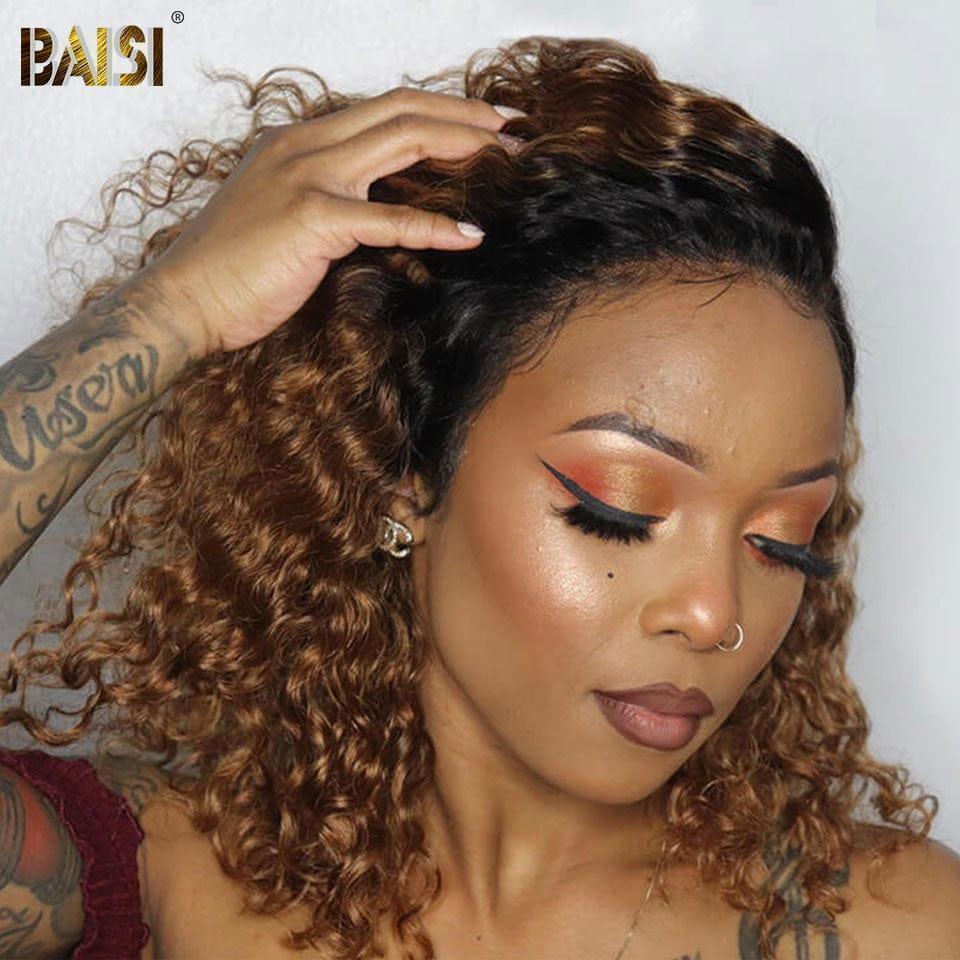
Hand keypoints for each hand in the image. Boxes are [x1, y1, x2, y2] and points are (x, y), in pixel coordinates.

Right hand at [145, 87, 524, 354]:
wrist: (184, 299)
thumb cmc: (233, 268)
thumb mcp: (285, 217)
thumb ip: (331, 200)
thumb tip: (378, 208)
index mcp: (300, 140)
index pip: (384, 108)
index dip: (439, 109)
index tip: (483, 122)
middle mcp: (306, 144)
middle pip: (402, 109)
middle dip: (465, 114)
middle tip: (514, 127)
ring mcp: (308, 175)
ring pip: (402, 140)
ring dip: (463, 145)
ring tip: (509, 157)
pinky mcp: (312, 218)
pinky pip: (387, 218)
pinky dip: (434, 226)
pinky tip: (470, 236)